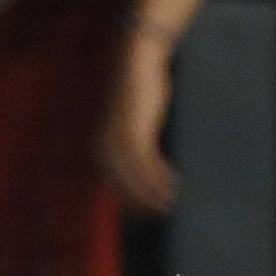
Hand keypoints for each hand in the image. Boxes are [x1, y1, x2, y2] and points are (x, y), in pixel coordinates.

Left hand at [98, 31, 178, 211]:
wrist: (137, 63)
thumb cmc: (138, 92)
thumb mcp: (132, 120)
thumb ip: (134, 140)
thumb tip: (146, 163)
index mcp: (100, 140)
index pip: (109, 179)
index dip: (127, 198)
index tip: (145, 210)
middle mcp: (105, 140)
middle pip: (120, 182)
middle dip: (140, 201)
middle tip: (161, 212)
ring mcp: (119, 135)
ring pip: (134, 176)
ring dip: (153, 193)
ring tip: (171, 203)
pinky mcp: (135, 128)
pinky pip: (146, 162)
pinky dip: (159, 177)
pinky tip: (175, 185)